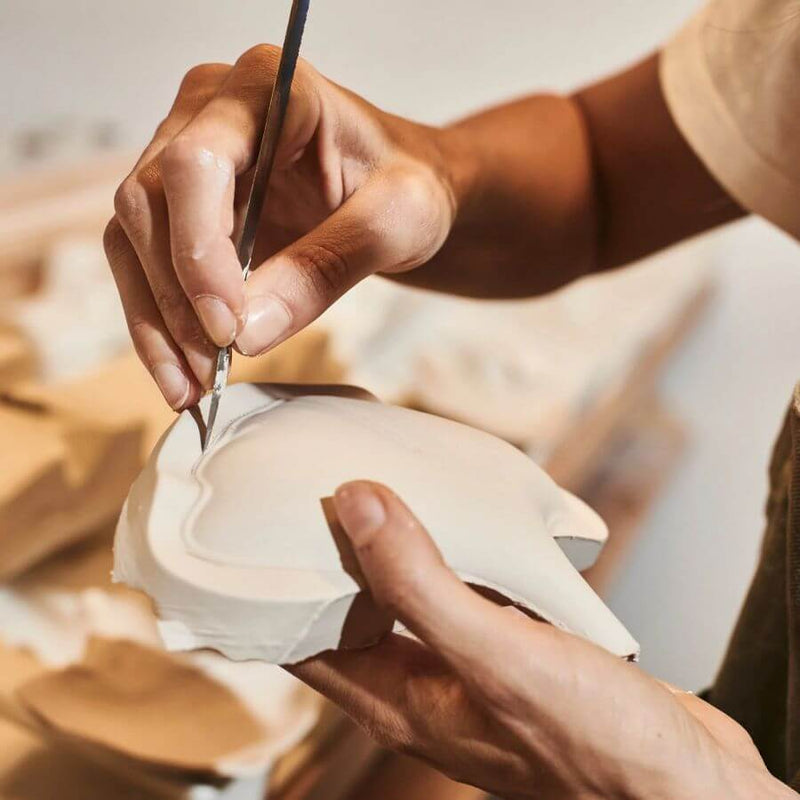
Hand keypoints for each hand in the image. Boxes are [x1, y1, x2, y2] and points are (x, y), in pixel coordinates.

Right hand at [104, 45, 456, 408]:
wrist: (399, 192)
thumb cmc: (407, 188)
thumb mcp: (396, 222)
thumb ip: (328, 266)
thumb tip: (245, 335)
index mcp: (268, 86)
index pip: (196, 165)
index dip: (199, 252)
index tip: (227, 329)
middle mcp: (209, 110)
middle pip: (151, 203)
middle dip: (175, 300)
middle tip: (210, 372)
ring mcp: (185, 153)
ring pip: (135, 239)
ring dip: (156, 322)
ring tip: (188, 389)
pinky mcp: (181, 204)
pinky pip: (147, 262)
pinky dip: (160, 322)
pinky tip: (182, 371)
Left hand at [289, 481, 793, 799]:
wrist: (687, 784)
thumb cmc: (594, 742)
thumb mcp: (495, 653)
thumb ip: (420, 583)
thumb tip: (353, 504)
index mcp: (399, 700)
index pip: (302, 641)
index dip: (274, 587)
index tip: (263, 525)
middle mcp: (425, 685)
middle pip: (351, 612)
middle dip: (331, 554)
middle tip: (322, 486)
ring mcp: (471, 668)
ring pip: (410, 598)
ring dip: (395, 548)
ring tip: (385, 486)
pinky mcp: (515, 650)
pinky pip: (464, 592)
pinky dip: (454, 554)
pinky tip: (465, 518)